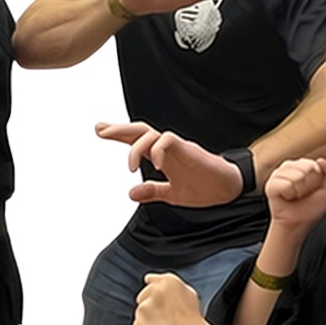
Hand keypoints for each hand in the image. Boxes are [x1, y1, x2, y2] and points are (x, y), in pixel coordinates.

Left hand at [94, 121, 245, 206]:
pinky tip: (155, 165)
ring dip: (136, 145)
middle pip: (139, 130)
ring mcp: (176, 147)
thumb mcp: (171, 194)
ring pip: (151, 133)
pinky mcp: (188, 150)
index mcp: (160, 155)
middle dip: (118, 129)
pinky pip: (168, 141)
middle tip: (99, 130)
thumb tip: (130, 194)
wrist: (226, 188)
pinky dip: (158, 151)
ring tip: (129, 165)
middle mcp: (165, 147)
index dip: (117, 134)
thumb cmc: (201, 188)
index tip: (98, 131)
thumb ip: (152, 192)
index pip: (135, 139)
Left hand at [133, 270, 206, 324]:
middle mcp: (153, 291)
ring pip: (141, 311)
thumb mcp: (189, 293)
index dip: (153, 290)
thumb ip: (169, 284)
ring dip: (149, 318)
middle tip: (166, 317)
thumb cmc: (193, 320)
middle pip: (143, 296)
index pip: (150, 279)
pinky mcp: (139, 324)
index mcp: (168, 281)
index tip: (156, 297)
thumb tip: (150, 279)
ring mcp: (144, 308)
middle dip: (151, 304)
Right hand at [264, 156, 325, 232]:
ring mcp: (278, 174)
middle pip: (306, 168)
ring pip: (296, 177)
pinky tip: (287, 198)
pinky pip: (285, 186)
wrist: (296, 224)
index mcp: (302, 165)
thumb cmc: (309, 208)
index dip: (316, 180)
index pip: (315, 165)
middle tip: (302, 195)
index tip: (312, 190)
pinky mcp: (271, 184)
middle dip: (308, 185)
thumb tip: (323, 160)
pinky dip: (288, 195)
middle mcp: (289, 166)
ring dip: (298, 191)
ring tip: (294, 196)